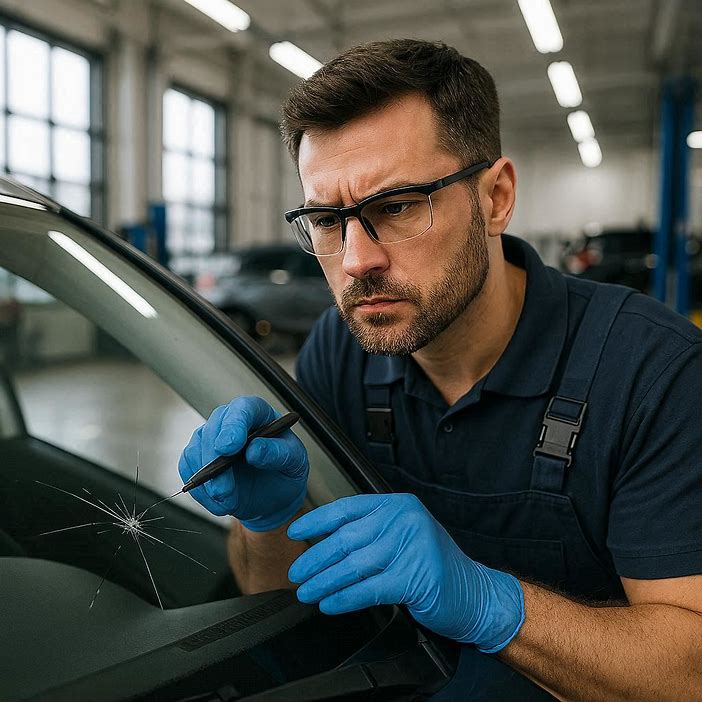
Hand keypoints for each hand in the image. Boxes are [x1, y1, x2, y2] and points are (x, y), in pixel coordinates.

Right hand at [178, 396, 308, 531]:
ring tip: (228, 501)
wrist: (273, 495)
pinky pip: (188, 470)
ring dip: (208, 481)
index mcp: (258, 414)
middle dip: (215, 460)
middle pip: (214, 428)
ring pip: (196, 450)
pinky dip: (200, 491)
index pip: (243, 409)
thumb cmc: (284, 471)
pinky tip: (219, 502)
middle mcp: (231, 421)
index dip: (234, 425)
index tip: (230, 447)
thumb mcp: (295, 462)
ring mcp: (211, 438)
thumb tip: (256, 450)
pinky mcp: (197, 458)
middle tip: (223, 489)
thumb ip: (279, 453)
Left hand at [287, 493, 524, 652]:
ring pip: (353, 565)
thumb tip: (322, 541)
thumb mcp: (402, 536)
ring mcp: (411, 547)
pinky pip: (368, 589)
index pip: (348, 508)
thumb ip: (370, 532)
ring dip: (324, 581)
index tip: (296, 532)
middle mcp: (404, 520)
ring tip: (307, 591)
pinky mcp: (415, 577)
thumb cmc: (433, 565)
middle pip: (346, 538)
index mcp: (398, 505)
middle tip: (297, 572)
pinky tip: (329, 604)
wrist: (475, 592)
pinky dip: (344, 598)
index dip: (317, 521)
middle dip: (315, 558)